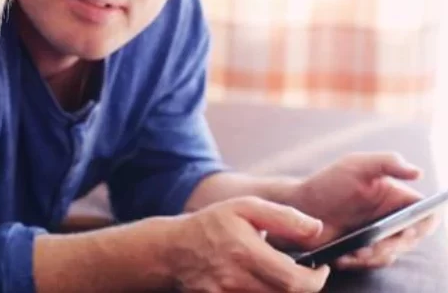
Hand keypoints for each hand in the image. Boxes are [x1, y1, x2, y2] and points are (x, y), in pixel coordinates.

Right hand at [159, 196, 329, 291]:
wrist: (172, 250)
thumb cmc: (212, 224)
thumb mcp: (245, 208)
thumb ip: (284, 217)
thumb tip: (318, 229)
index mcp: (245, 251)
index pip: (296, 280)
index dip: (317, 278)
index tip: (321, 268)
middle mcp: (236, 278)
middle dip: (304, 286)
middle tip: (306, 272)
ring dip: (284, 290)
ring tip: (280, 275)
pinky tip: (263, 283)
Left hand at [289, 152, 439, 268]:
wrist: (297, 205)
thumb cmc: (327, 182)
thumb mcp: (356, 165)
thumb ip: (387, 162)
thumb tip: (418, 172)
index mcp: (396, 198)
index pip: (425, 215)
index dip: (422, 225)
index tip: (408, 229)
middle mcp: (391, 219)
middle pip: (409, 240)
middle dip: (392, 246)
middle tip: (372, 246)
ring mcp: (376, 237)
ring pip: (389, 255)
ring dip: (373, 256)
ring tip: (353, 251)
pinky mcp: (361, 251)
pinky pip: (369, 264)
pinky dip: (358, 262)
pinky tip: (341, 257)